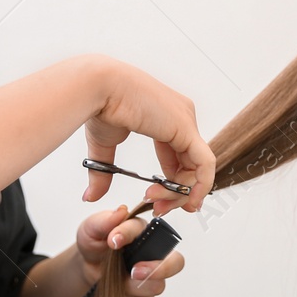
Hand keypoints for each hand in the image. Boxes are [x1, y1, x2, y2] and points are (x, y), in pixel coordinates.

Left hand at [76, 204, 186, 296]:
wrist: (85, 270)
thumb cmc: (93, 244)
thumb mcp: (91, 229)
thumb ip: (103, 221)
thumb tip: (120, 212)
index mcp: (144, 232)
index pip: (148, 230)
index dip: (130, 235)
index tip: (113, 241)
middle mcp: (154, 253)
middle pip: (176, 263)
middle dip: (158, 270)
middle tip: (134, 271)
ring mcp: (152, 276)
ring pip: (158, 286)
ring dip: (134, 286)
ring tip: (115, 280)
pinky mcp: (145, 296)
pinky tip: (115, 291)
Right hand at [81, 58, 214, 216]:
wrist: (98, 87)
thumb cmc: (100, 103)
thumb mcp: (104, 145)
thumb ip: (105, 171)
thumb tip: (91, 195)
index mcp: (164, 116)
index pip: (179, 154)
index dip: (173, 181)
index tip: (161, 200)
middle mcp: (180, 117)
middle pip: (191, 163)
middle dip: (177, 192)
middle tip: (160, 209)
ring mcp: (186, 121)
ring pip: (199, 167)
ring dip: (181, 193)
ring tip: (159, 204)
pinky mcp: (186, 128)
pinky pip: (205, 163)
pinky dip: (200, 185)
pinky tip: (187, 200)